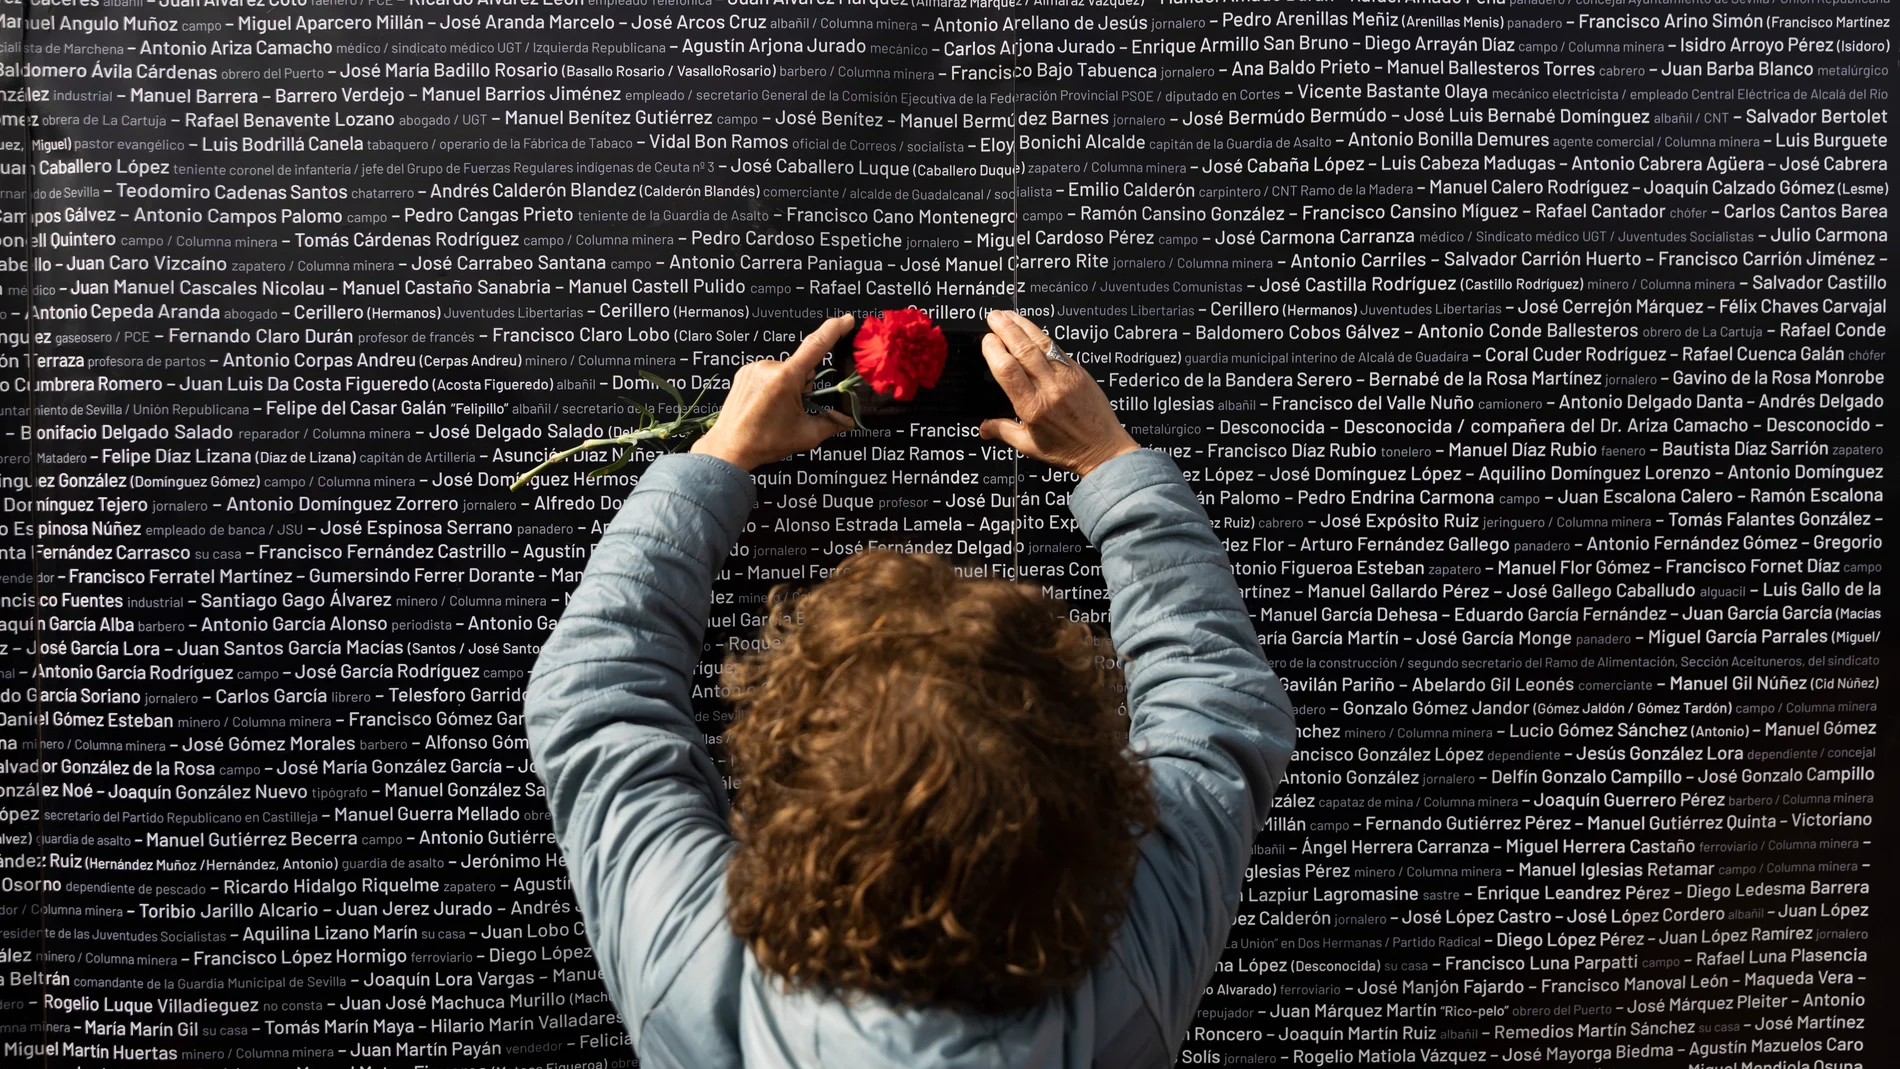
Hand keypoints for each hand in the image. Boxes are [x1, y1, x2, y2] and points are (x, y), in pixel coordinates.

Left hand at [690, 314, 856, 471]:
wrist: (729, 448)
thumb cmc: (764, 442)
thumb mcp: (805, 435)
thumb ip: (832, 423)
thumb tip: (848, 419)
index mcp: (785, 379)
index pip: (815, 346)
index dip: (833, 330)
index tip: (846, 320)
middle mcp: (768, 367)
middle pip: (801, 368)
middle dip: (804, 386)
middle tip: (793, 410)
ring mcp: (754, 368)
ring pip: (785, 371)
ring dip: (788, 385)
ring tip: (775, 410)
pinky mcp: (744, 371)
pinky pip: (769, 373)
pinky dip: (773, 385)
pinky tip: (765, 404)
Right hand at [977, 310, 1138, 477]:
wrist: (1104, 450)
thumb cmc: (1068, 450)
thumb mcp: (1029, 446)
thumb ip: (1003, 431)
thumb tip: (983, 427)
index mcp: (1033, 408)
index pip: (1008, 371)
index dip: (994, 350)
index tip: (987, 340)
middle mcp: (1050, 389)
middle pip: (1023, 350)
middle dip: (1006, 329)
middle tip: (993, 317)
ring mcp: (1067, 378)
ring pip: (1042, 344)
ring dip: (1023, 326)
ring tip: (1008, 315)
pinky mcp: (1079, 372)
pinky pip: (1057, 349)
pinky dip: (1042, 336)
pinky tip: (1031, 329)